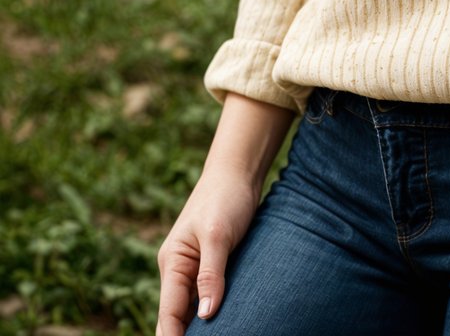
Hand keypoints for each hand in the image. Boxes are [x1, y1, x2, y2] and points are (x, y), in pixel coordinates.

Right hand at [155, 166, 260, 334]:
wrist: (238, 172)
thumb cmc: (226, 197)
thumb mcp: (218, 234)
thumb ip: (211, 274)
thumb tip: (207, 315)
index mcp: (172, 263)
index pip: (169, 315)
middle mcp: (178, 270)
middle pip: (176, 318)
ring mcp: (193, 269)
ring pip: (191, 311)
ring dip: (199, 328)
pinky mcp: (210, 266)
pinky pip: (206, 298)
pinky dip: (211, 314)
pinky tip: (223, 325)